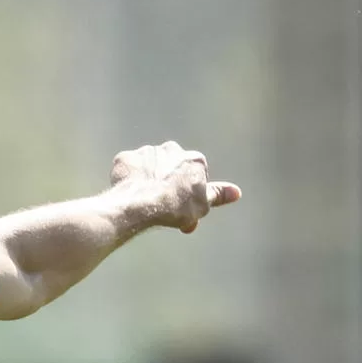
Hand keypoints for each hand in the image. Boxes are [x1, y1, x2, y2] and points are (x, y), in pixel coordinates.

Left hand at [110, 141, 241, 233]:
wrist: (139, 205)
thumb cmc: (174, 207)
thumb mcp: (202, 205)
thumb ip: (218, 195)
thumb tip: (236, 192)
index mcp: (194, 159)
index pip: (195, 177)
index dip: (190, 197)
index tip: (185, 213)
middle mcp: (171, 149)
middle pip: (172, 170)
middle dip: (169, 187)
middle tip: (164, 210)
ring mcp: (147, 152)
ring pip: (150, 168)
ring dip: (149, 183)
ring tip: (145, 205)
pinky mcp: (125, 158)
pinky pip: (128, 169)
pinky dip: (129, 181)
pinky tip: (130, 195)